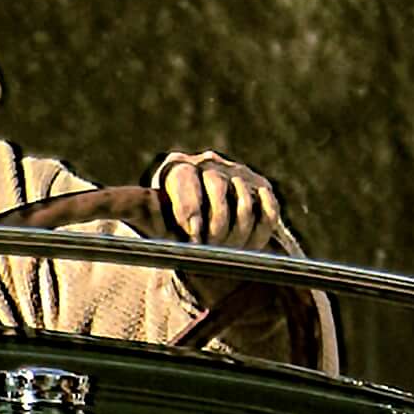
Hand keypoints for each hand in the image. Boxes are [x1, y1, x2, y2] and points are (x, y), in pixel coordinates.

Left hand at [155, 151, 289, 256]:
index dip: (189, 207)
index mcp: (176, 168)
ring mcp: (236, 172)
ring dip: (239, 232)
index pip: (184, 177)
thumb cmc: (169, 229)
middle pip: (217, 184)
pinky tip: (248, 245)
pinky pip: (269, 207)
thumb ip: (144, 213)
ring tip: (228, 250)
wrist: (197, 229)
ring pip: (245, 200)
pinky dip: (262, 228)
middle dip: (216, 224)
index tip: (192, 234)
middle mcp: (207, 163)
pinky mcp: (260, 185)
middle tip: (212, 246)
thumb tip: (150, 207)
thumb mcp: (151, 222)